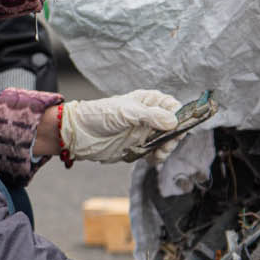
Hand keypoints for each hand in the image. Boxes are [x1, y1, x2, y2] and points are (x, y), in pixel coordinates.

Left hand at [59, 90, 179, 162]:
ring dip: (165, 149)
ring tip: (157, 154)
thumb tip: (173, 121)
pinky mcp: (138, 145)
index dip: (179, 118)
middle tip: (165, 146)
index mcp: (148, 101)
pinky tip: (150, 159)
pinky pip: (155, 152)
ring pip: (166, 141)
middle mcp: (149, 115)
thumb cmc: (100, 116)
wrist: (79, 134)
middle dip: (172, 138)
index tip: (176, 130)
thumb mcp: (127, 113)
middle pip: (173, 127)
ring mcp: (145, 131)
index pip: (174, 107)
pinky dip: (156, 157)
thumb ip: (151, 116)